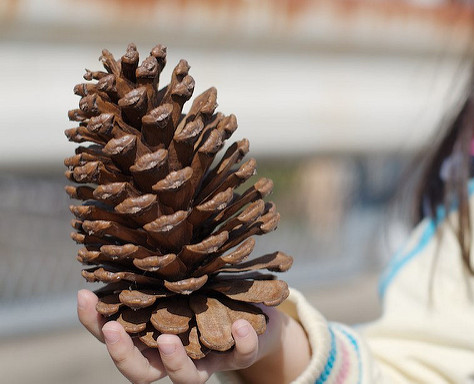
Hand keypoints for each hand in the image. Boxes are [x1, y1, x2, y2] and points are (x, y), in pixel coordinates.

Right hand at [77, 289, 265, 383]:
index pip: (116, 337)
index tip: (82, 296)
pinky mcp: (240, 355)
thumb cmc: (208, 295)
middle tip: (113, 329)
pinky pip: (241, 355)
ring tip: (167, 340)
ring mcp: (208, 361)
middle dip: (123, 354)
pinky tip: (240, 325)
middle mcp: (176, 356)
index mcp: (154, 338)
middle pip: (141, 372)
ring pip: (186, 377)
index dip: (93, 322)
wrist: (256, 312)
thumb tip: (131, 239)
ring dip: (174, 361)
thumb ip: (159, 274)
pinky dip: (242, 341)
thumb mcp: (182, 282)